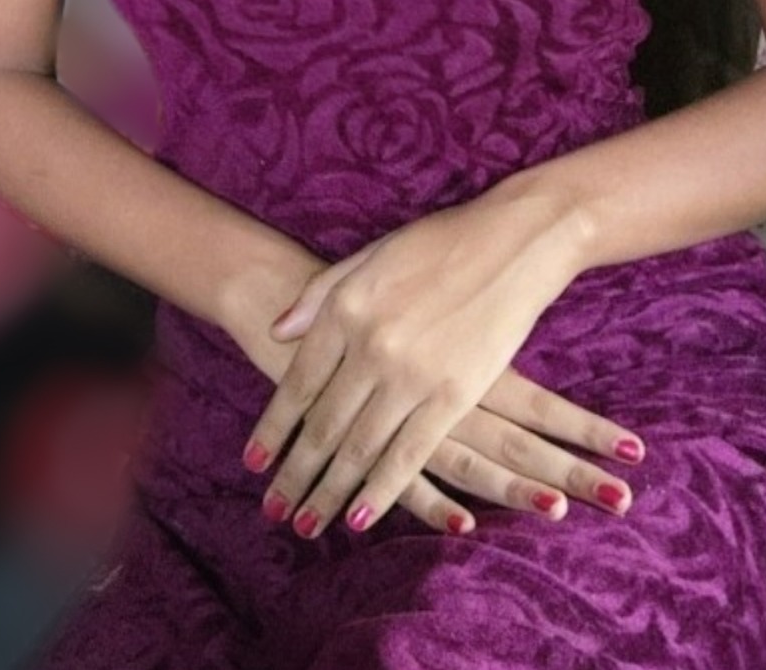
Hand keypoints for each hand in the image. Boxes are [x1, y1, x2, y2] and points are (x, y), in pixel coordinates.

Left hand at [242, 186, 595, 537]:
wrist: (512, 242)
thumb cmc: (438, 243)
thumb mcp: (368, 256)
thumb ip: (319, 296)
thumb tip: (277, 332)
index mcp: (345, 308)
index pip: (298, 383)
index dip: (273, 429)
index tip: (253, 462)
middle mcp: (370, 345)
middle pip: (322, 424)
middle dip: (294, 473)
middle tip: (271, 508)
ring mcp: (412, 374)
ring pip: (359, 447)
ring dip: (329, 491)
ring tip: (305, 523)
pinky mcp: (454, 394)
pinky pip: (410, 454)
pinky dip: (382, 490)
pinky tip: (360, 516)